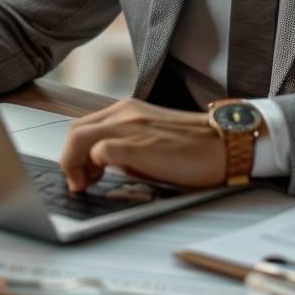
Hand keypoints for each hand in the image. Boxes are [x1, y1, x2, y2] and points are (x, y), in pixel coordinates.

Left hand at [58, 98, 234, 191]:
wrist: (224, 145)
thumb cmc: (194, 147)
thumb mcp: (152, 139)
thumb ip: (126, 145)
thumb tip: (104, 162)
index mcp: (128, 111)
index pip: (84, 126)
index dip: (75, 152)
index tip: (83, 172)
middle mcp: (126, 114)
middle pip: (75, 131)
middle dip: (70, 159)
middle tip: (82, 181)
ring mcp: (131, 127)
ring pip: (79, 138)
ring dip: (74, 164)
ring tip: (87, 183)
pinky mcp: (140, 145)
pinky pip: (101, 150)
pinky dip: (95, 165)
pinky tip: (105, 179)